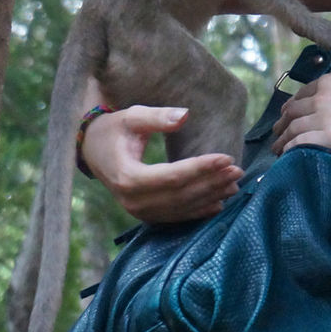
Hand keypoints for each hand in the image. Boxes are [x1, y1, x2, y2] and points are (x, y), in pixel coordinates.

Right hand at [81, 105, 243, 222]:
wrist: (92, 151)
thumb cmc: (113, 130)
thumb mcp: (131, 117)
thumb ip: (157, 117)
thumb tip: (185, 115)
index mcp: (127, 176)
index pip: (171, 176)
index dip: (200, 168)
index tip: (226, 157)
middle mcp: (132, 200)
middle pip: (180, 195)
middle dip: (211, 183)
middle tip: (238, 170)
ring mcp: (139, 211)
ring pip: (181, 208)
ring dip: (210, 197)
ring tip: (235, 184)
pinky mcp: (146, 214)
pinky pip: (176, 216)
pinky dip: (199, 210)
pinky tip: (220, 203)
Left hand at [271, 55, 330, 156]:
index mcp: (329, 80)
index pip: (301, 95)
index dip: (291, 107)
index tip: (287, 116)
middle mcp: (321, 97)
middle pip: (292, 113)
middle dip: (282, 125)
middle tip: (276, 135)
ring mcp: (324, 118)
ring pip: (292, 130)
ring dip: (281, 141)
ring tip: (277, 150)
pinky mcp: (330, 138)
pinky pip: (300, 145)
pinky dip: (290, 151)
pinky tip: (288, 158)